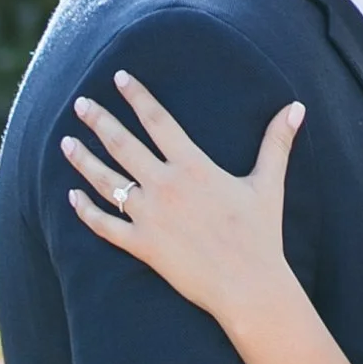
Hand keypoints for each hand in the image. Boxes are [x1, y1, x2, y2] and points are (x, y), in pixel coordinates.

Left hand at [64, 72, 303, 326]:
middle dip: (99, 121)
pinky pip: (105, 225)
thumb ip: (277, 142)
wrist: (247, 285)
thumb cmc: (259, 234)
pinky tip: (72, 197)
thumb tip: (297, 107)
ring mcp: (149, 216)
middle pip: (122, 144)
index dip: (137, 96)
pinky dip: (86, 211)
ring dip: (83, 160)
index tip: (119, 78)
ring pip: (107, 181)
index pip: (157, 120)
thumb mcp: (268, 183)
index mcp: (193, 166)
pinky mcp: (142, 245)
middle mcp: (165, 185)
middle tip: (80, 104)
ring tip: (65, 142)